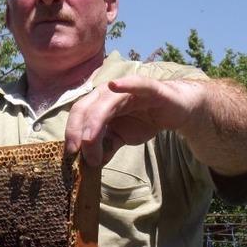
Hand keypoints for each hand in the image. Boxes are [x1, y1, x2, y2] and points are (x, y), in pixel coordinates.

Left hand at [64, 75, 203, 165]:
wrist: (177, 111)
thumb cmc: (146, 119)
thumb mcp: (122, 137)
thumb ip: (107, 146)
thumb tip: (92, 162)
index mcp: (99, 104)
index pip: (78, 115)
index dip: (71, 133)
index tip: (70, 154)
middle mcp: (109, 93)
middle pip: (85, 107)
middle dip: (77, 130)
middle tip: (76, 152)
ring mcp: (129, 89)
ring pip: (105, 102)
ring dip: (94, 121)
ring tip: (89, 141)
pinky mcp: (150, 89)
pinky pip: (137, 85)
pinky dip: (125, 84)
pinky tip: (114, 86)